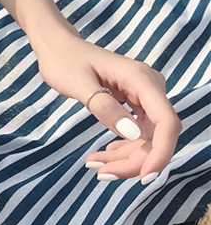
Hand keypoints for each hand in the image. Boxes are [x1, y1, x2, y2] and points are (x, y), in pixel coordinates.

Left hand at [33, 33, 180, 183]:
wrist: (57, 47)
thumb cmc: (64, 60)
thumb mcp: (77, 83)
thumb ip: (103, 106)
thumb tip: (133, 133)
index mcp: (140, 78)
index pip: (166, 122)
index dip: (161, 153)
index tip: (144, 177)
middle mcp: (149, 87)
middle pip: (157, 135)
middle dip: (134, 160)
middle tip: (101, 172)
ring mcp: (144, 95)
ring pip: (147, 138)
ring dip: (126, 157)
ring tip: (94, 164)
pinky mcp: (136, 103)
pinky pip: (138, 132)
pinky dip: (122, 147)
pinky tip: (104, 154)